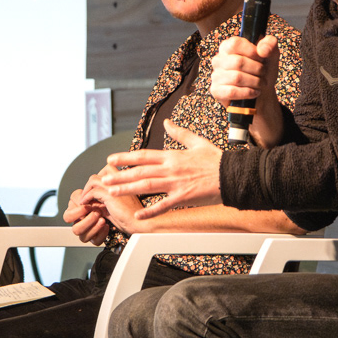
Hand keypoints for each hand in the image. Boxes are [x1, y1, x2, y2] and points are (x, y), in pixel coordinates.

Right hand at [63, 179, 111, 244]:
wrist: (124, 208)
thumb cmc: (109, 196)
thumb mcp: (98, 189)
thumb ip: (89, 192)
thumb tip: (84, 197)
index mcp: (75, 211)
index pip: (68, 217)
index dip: (76, 212)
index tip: (87, 205)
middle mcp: (80, 222)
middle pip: (75, 230)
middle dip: (86, 221)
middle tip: (97, 212)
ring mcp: (88, 231)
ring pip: (83, 238)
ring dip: (93, 228)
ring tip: (103, 219)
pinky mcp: (97, 237)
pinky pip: (95, 241)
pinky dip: (101, 234)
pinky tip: (107, 226)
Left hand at [72, 168, 147, 236]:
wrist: (141, 224)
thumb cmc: (132, 218)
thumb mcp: (115, 207)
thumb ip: (104, 202)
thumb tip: (90, 201)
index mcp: (125, 181)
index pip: (108, 171)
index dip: (99, 180)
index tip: (93, 191)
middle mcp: (121, 180)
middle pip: (100, 172)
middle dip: (91, 183)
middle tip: (86, 194)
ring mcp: (116, 187)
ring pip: (94, 179)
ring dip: (86, 189)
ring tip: (83, 199)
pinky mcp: (112, 195)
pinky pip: (93, 191)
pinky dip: (86, 197)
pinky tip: (86, 204)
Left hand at [101, 122, 222, 219]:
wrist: (232, 175)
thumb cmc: (217, 160)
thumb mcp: (197, 142)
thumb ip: (179, 133)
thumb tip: (167, 123)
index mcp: (172, 156)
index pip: (144, 156)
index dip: (125, 158)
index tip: (111, 160)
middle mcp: (171, 169)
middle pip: (140, 172)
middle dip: (120, 175)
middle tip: (104, 179)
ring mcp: (176, 184)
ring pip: (147, 186)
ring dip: (128, 189)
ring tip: (113, 191)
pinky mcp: (184, 197)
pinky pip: (164, 205)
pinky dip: (151, 211)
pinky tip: (139, 215)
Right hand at [210, 34, 283, 146]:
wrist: (262, 96)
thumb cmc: (264, 73)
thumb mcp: (272, 55)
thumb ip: (270, 44)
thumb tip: (262, 48)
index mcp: (228, 48)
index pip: (233, 43)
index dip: (250, 50)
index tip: (261, 57)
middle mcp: (218, 61)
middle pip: (237, 61)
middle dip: (256, 70)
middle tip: (264, 75)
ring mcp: (215, 77)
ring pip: (234, 76)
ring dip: (253, 81)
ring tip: (260, 85)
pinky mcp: (216, 93)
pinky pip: (228, 91)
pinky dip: (246, 92)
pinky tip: (254, 93)